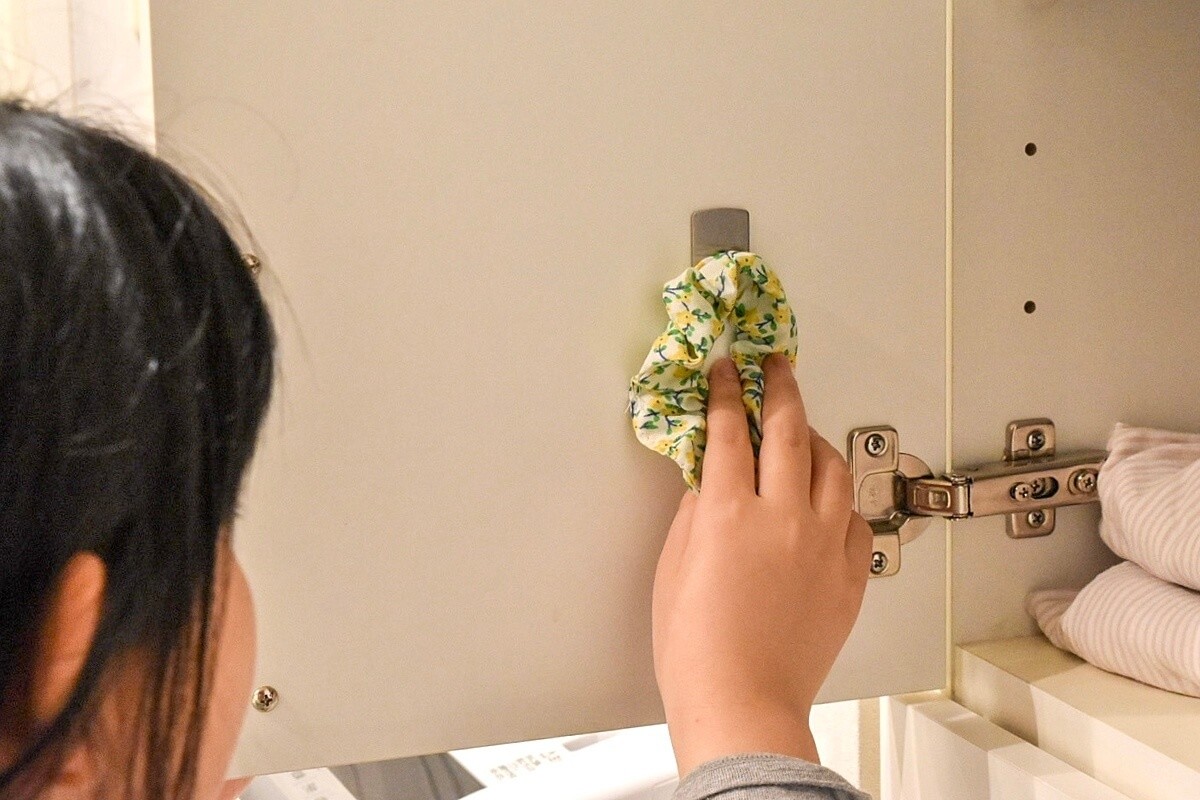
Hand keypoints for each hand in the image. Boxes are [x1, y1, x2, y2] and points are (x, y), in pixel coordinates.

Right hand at [652, 354, 872, 776]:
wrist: (742, 701)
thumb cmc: (694, 646)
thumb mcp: (674, 567)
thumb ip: (695, 512)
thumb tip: (710, 478)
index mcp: (730, 514)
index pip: (730, 431)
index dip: (726, 392)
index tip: (726, 370)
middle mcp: (784, 518)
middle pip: (789, 430)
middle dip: (781, 387)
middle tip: (776, 365)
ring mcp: (824, 544)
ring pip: (832, 466)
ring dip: (815, 438)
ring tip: (801, 430)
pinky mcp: (850, 574)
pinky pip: (853, 515)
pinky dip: (837, 496)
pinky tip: (823, 497)